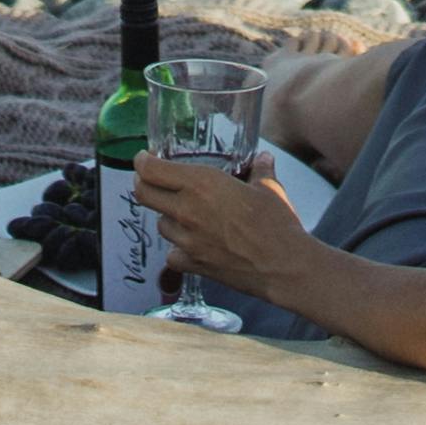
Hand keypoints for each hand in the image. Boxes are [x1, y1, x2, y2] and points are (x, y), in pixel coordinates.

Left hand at [136, 148, 324, 303]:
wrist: (283, 266)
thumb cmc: (277, 223)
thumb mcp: (269, 188)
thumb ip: (260, 170)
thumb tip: (262, 159)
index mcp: (202, 183)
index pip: (152, 170)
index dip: (142, 162)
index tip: (144, 159)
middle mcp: (187, 209)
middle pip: (142, 194)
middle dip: (142, 183)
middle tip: (149, 179)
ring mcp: (187, 240)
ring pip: (159, 224)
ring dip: (166, 216)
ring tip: (182, 213)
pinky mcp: (193, 264)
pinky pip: (172, 255)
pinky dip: (177, 249)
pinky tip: (191, 245)